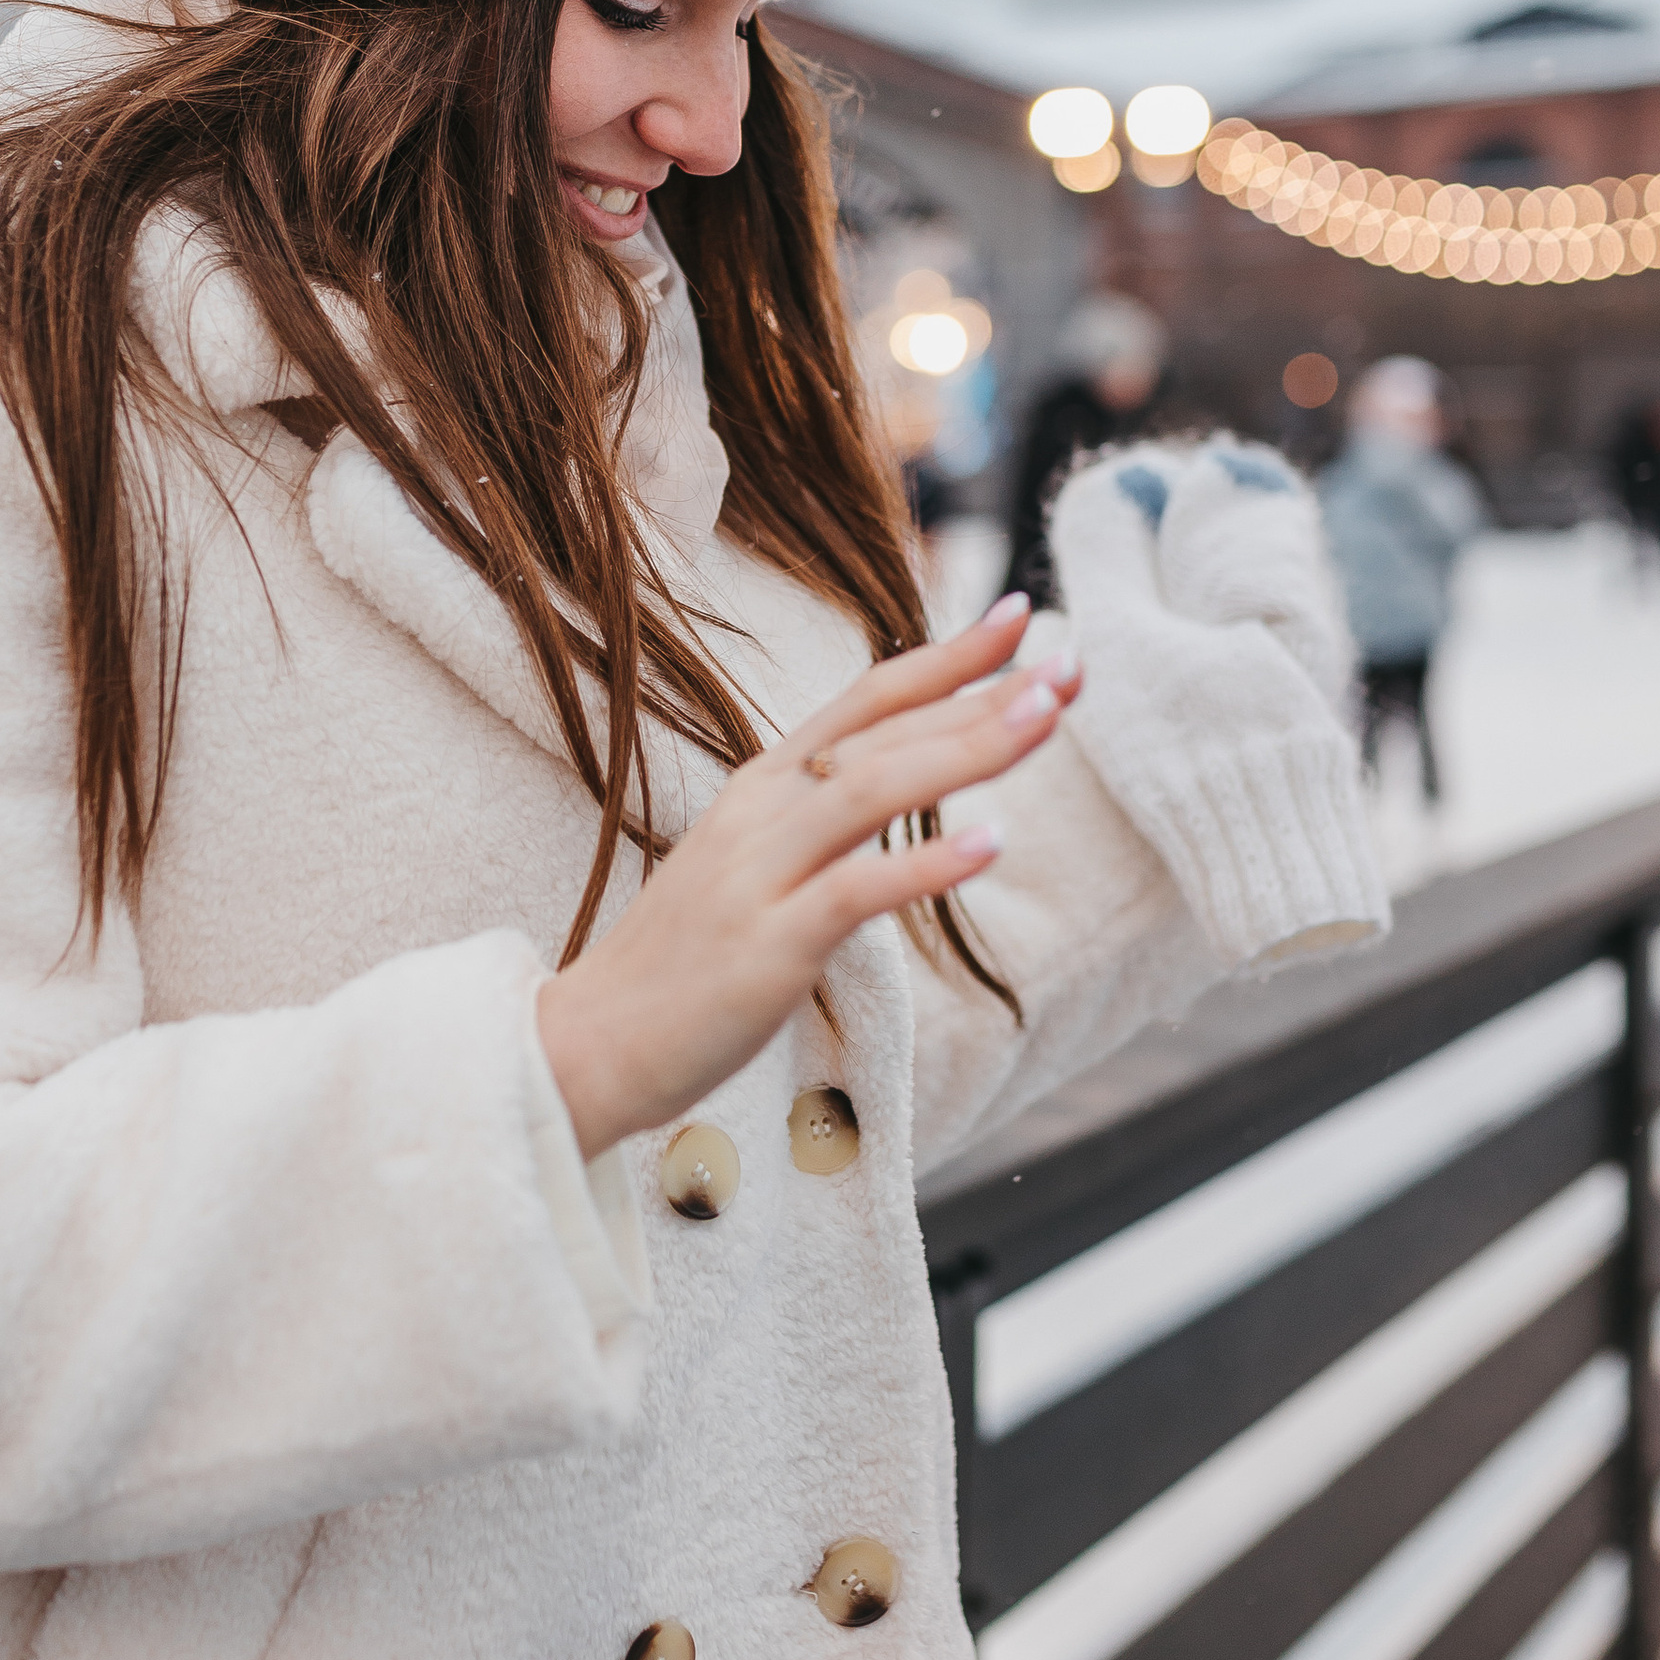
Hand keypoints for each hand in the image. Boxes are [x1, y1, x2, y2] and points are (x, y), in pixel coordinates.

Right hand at [535, 600, 1070, 1158]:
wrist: (588, 1044)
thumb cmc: (682, 963)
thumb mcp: (752, 865)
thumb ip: (818, 819)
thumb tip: (896, 785)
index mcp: (761, 786)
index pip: (866, 699)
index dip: (945, 656)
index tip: (1019, 614)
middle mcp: (761, 812)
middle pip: (885, 733)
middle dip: (983, 695)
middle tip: (1070, 663)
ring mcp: (760, 874)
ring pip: (874, 791)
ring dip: (966, 749)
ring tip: (1047, 718)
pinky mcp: (767, 945)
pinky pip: (855, 893)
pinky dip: (924, 865)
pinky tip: (989, 844)